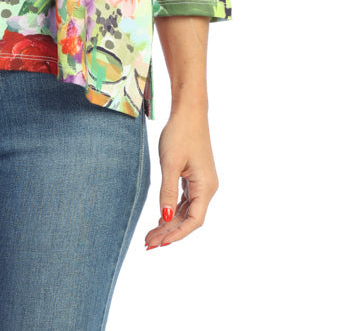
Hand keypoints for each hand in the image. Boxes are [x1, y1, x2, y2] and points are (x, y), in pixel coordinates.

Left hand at [145, 106, 217, 247]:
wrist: (188, 111)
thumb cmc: (180, 133)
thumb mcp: (170, 163)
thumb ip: (168, 192)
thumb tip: (166, 218)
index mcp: (206, 187)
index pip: (194, 221)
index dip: (177, 234)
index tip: (160, 244)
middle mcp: (207, 187)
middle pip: (190, 218)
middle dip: (170, 232)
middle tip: (148, 244)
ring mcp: (202, 182)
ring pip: (187, 210)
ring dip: (170, 223)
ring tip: (151, 235)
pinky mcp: (195, 176)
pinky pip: (186, 200)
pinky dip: (173, 210)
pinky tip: (161, 218)